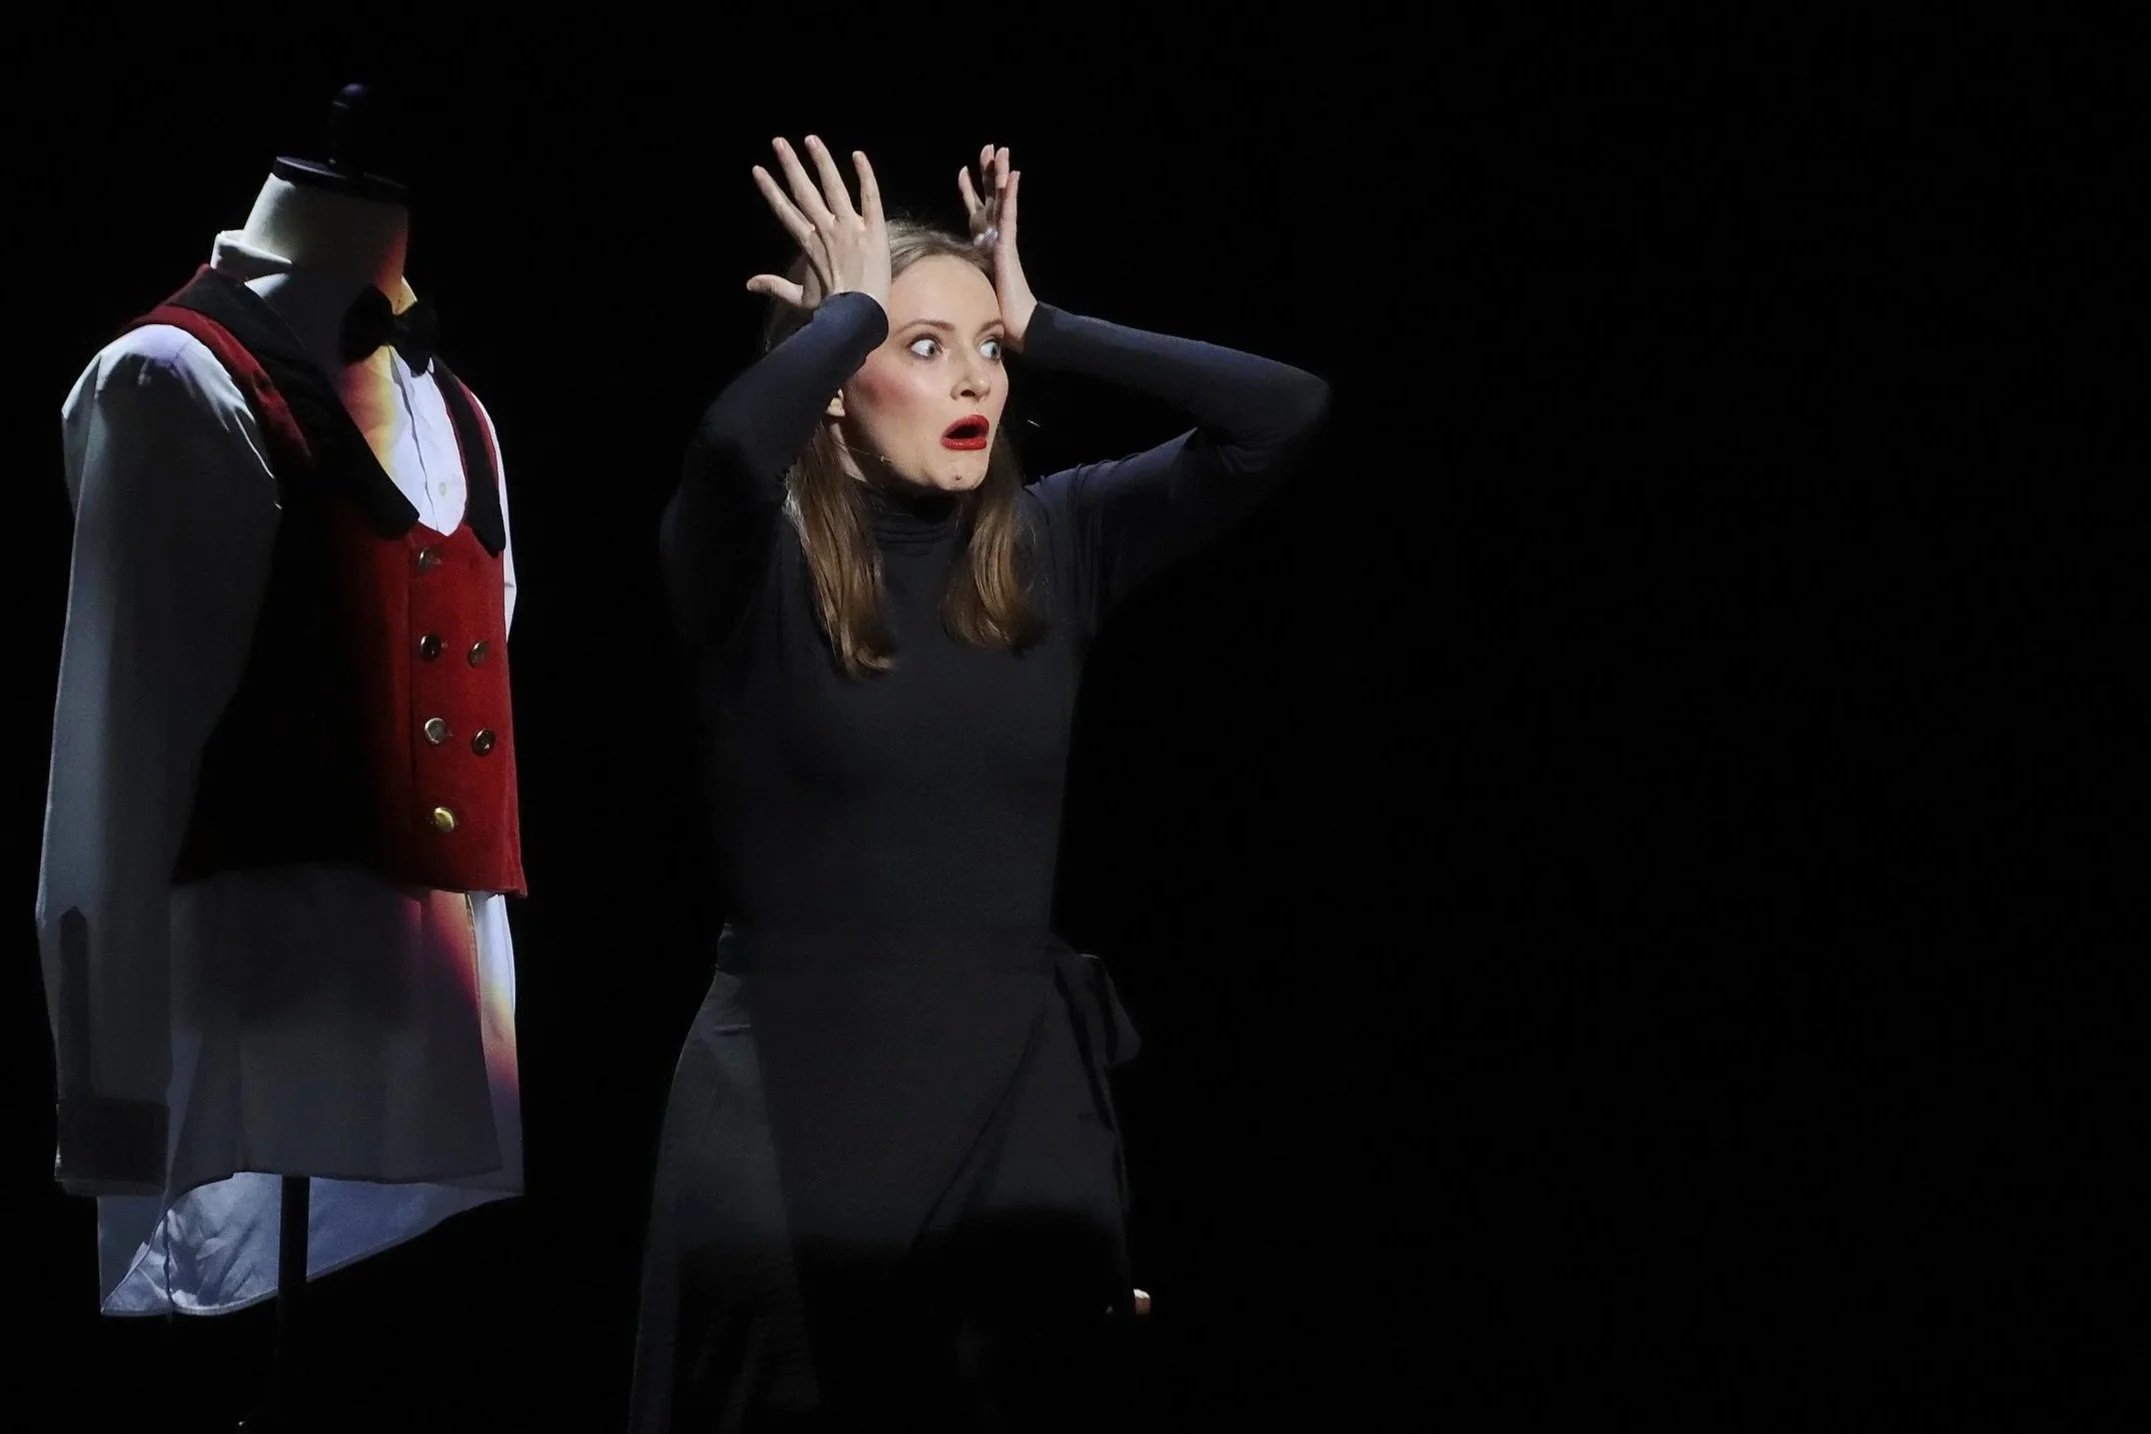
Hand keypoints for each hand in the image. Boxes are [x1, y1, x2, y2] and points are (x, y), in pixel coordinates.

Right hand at [747, 136, 889, 313]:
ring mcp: (850, 228)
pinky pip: (869, 197)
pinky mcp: (874, 230)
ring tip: (811, 140)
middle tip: (778, 142)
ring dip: (821, 161)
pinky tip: (858, 155)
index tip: (759, 170)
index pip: (785, 210)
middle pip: (804, 192)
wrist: (859, 316)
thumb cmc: (831, 309)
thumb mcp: (800, 298)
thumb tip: (748, 285)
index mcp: (808, 243)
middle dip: (790, 165)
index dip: (771, 190)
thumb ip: (774, 286)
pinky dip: (865, 176)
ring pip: (833, 187)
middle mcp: (826, 230)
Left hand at [958, 143, 1038, 346]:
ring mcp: (1004, 239)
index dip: (969, 191)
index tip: (962, 171)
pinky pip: (1008, 214)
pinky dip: (1009, 195)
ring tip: (1001, 151)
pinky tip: (1011, 176)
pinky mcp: (1008, 245)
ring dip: (1001, 174)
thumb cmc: (997, 310)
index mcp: (986, 244)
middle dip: (988, 173)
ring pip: (1002, 199)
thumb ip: (961, 273)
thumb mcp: (971, 285)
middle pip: (991, 197)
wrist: (1017, 324)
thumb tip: (940, 277)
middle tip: (987, 148)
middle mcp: (996, 237)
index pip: (977, 211)